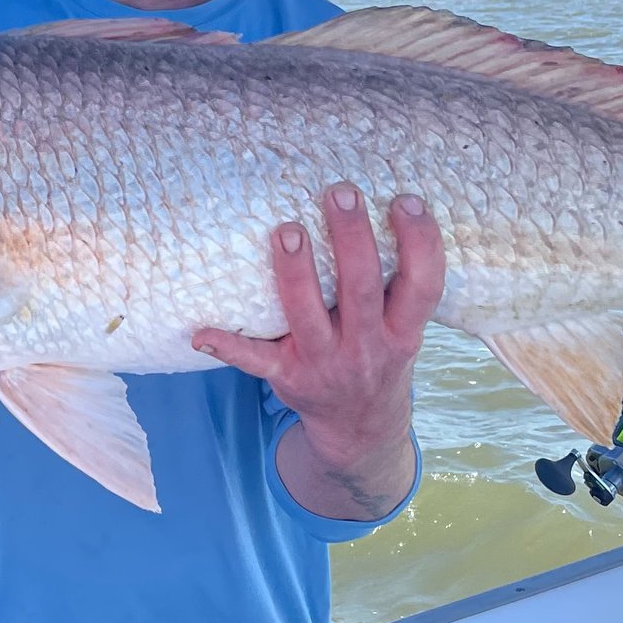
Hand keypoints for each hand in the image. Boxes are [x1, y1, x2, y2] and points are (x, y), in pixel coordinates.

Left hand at [193, 184, 443, 519]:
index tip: (405, 200)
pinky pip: (253, 361)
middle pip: (361, 290)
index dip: (420, 243)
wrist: (360, 429)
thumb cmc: (380, 357)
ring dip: (295, 274)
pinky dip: (227, 347)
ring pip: (307, 316)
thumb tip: (378, 208)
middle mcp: (367, 349)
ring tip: (288, 231)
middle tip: (340, 193)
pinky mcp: (287, 378)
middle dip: (352, 240)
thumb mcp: (402, 330)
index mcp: (402, 333)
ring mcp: (324, 364)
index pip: (423, 285)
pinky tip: (199, 333)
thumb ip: (395, 287)